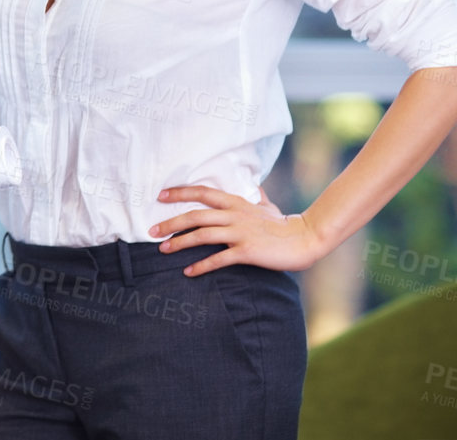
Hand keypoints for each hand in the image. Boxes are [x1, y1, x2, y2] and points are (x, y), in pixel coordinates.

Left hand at [151, 185, 329, 275]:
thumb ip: (256, 196)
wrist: (306, 239)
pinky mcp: (247, 252)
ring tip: (163, 250)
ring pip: (202, 235)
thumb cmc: (284, 224)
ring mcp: (240, 233)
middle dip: (170, 223)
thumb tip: (254, 185)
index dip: (180, 192)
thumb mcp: (268, 205)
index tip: (160, 195)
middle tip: (151, 230)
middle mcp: (234, 215)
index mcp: (236, 203)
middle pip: (195, 216)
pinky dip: (201, 265)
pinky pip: (218, 259)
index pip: (203, 193)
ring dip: (180, 243)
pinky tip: (188, 271)